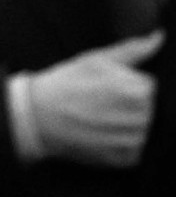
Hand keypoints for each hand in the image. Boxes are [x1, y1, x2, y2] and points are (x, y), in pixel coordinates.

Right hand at [28, 31, 163, 167]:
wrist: (36, 116)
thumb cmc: (65, 83)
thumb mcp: (96, 59)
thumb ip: (133, 49)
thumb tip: (159, 37)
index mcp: (139, 91)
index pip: (152, 87)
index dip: (131, 85)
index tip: (110, 88)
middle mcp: (141, 118)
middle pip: (151, 109)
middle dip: (132, 105)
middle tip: (103, 104)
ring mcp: (133, 141)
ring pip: (144, 130)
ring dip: (128, 125)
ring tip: (101, 119)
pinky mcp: (124, 159)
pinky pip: (136, 150)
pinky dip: (122, 144)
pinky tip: (101, 134)